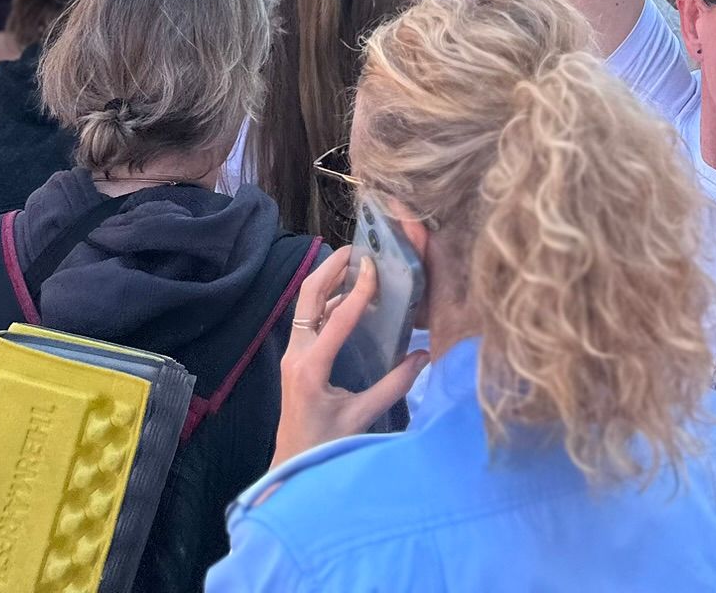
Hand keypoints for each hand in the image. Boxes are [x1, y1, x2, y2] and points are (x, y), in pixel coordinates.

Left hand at [271, 246, 426, 467]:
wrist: (290, 467)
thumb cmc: (324, 446)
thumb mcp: (361, 417)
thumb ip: (394, 386)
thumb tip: (424, 357)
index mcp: (312, 368)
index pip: (337, 318)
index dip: (359, 290)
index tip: (376, 265)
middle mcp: (297, 354)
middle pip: (308, 296)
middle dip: (330, 268)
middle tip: (357, 249)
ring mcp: (293, 354)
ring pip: (306, 304)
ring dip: (328, 281)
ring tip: (356, 267)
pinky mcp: (296, 358)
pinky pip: (309, 319)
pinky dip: (327, 301)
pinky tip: (349, 301)